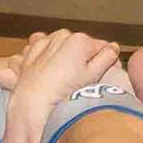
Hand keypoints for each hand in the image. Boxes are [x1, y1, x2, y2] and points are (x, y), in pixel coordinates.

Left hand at [3, 30, 119, 110]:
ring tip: (63, 78)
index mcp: (79, 41)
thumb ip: (107, 57)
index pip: (101, 47)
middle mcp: (60, 37)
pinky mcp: (28, 54)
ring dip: (63, 57)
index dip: (106, 62)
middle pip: (80, 47)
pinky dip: (43, 57)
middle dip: (83, 59)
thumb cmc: (65, 94)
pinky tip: (45, 71)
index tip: (106, 76)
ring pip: (60, 46)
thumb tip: (113, 48)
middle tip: (82, 80)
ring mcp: (43, 43)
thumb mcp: (94, 76)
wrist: (34, 106)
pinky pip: (39, 50)